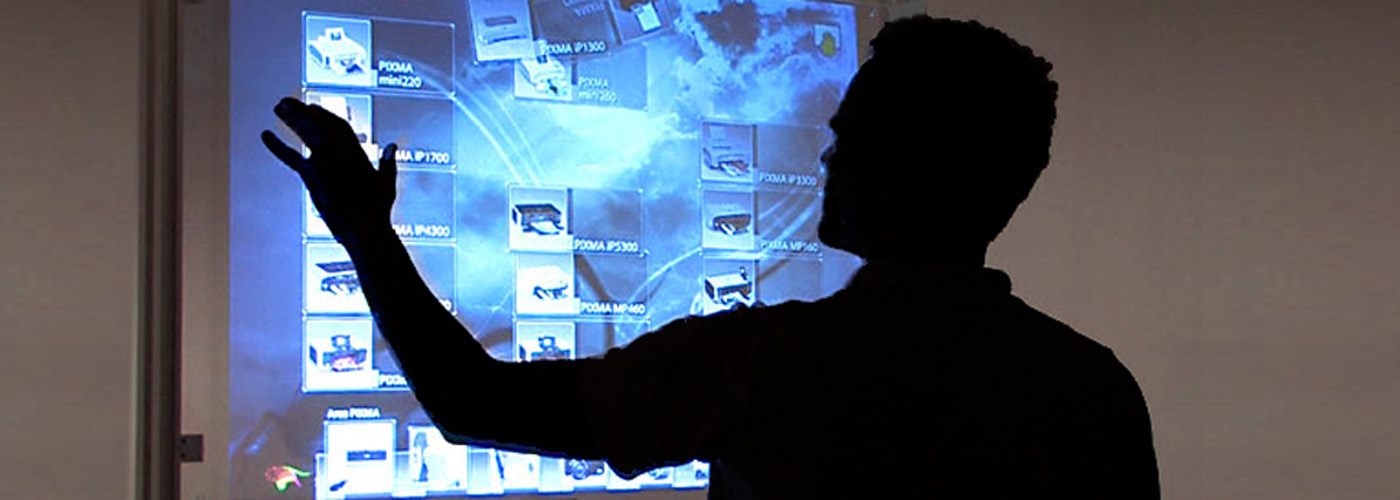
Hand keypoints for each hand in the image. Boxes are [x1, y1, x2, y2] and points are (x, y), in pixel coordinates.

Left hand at [261, 98, 397, 246]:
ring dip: (291, 117)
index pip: (338, 124)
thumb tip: (392, 146)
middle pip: (320, 121)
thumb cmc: (378, 209)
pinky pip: (291, 157)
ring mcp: (326, 161)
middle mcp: (341, 152)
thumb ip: (387, 162)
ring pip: (306, 131)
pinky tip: (265, 135)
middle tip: (288, 102)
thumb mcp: (387, 182)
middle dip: (303, 110)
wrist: (366, 228)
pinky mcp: (313, 175)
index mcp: (357, 152)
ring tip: (279, 107)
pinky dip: (277, 146)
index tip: (312, 108)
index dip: (324, 114)